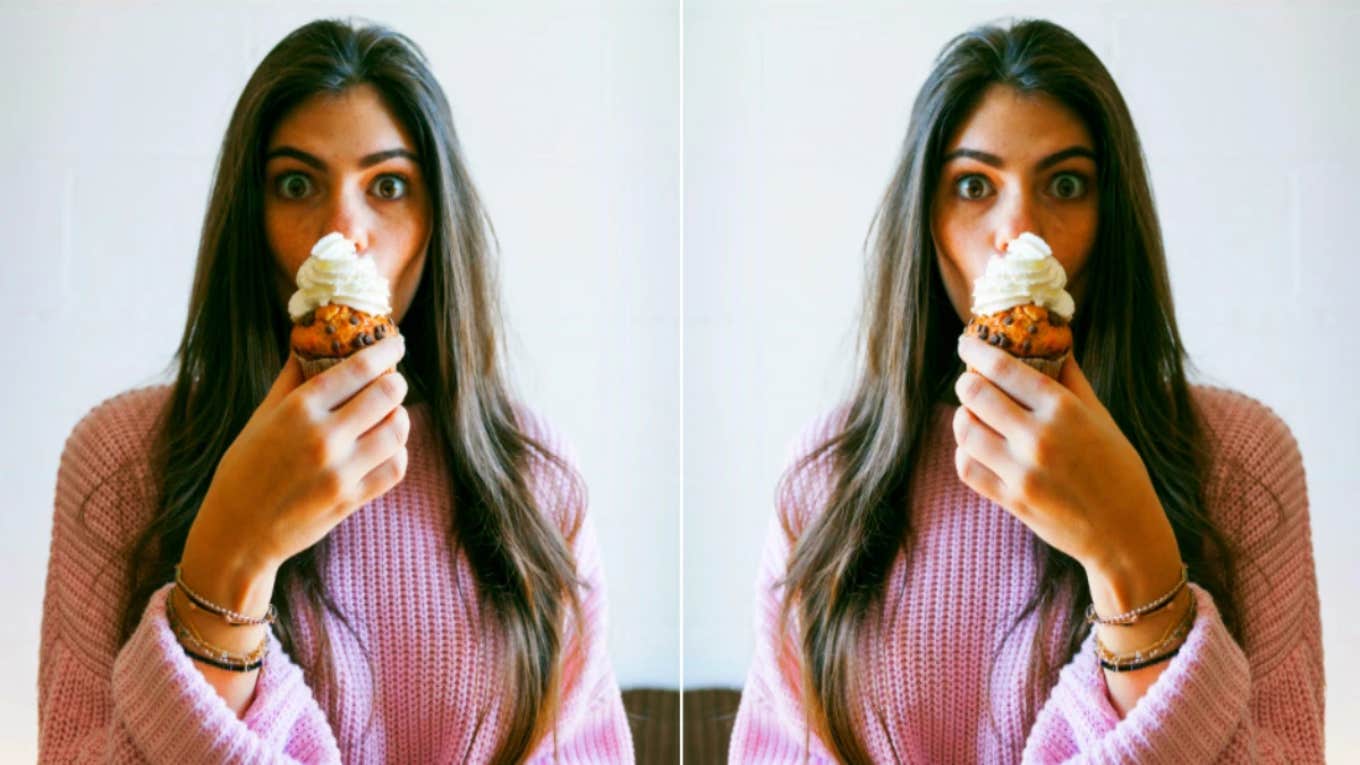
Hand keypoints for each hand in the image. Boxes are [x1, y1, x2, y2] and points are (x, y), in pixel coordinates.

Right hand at [185, 335, 410, 579]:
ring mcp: (340, 471)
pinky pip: (396, 468)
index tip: (396, 343)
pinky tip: (386, 447)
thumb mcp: (260, 418)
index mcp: (298, 410)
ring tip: (390, 414)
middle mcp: (323, 437)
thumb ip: (289, 380)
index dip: (385, 351)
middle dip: (396, 382)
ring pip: (397, 430)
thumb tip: (308, 343)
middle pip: (387, 394)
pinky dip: (398, 452)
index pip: (358, 367)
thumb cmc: (244, 471)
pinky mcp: (352, 499)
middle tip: (393, 381)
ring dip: (399, 416)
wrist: (238, 534)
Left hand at [951, 334, 1175, 573]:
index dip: (976, 350)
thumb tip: (1052, 342)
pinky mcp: (1011, 500)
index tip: (967, 343)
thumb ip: (1072, 379)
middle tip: (970, 380)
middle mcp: (1039, 438)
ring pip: (965, 429)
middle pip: (975, 394)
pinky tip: (976, 446)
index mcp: (1064, 410)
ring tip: (972, 413)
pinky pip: (966, 467)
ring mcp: (1022, 472)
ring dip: (963, 416)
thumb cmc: (1118, 470)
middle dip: (967, 382)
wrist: (1125, 534)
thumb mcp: (1101, 417)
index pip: (1003, 367)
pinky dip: (964, 452)